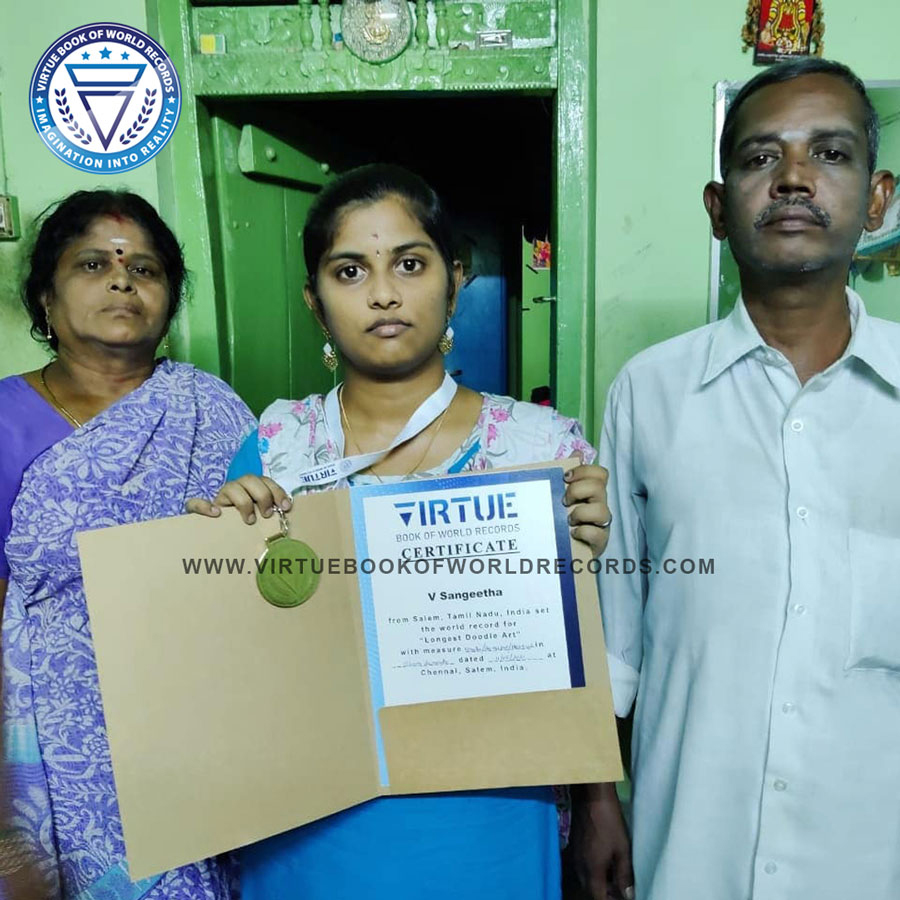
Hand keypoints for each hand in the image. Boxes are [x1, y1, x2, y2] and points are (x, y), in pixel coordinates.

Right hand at [185, 475, 291, 523]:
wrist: (214, 535)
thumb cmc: (244, 527)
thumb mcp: (260, 519)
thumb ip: (271, 514)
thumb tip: (288, 513)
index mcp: (251, 488)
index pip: (265, 481)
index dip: (277, 491)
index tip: (286, 507)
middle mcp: (236, 488)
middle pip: (250, 479)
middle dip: (263, 495)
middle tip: (267, 514)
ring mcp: (219, 497)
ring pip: (230, 487)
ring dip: (243, 502)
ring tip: (249, 520)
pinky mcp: (198, 509)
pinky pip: (195, 503)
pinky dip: (204, 507)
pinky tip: (216, 514)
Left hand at [564, 460, 611, 556]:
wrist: (564, 550)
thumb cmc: (563, 520)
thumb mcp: (561, 496)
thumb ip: (568, 476)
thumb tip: (577, 451)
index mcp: (592, 492)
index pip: (599, 473)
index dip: (584, 471)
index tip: (565, 477)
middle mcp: (600, 505)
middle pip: (599, 487)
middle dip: (577, 491)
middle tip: (564, 501)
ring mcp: (602, 524)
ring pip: (602, 511)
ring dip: (581, 513)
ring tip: (568, 520)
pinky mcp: (600, 541)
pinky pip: (597, 533)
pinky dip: (583, 531)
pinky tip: (573, 533)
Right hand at [570, 782, 633, 899]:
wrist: (592, 797)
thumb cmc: (610, 823)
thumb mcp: (622, 849)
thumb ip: (624, 874)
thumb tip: (628, 895)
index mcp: (592, 870)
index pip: (598, 896)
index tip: (621, 897)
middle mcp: (580, 866)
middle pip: (590, 889)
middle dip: (604, 893)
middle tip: (620, 889)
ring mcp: (575, 855)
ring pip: (585, 878)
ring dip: (598, 882)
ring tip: (614, 877)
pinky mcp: (574, 845)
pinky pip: (582, 866)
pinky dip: (593, 871)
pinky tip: (604, 862)